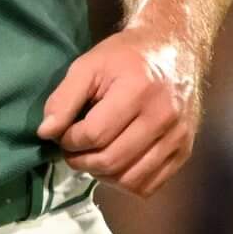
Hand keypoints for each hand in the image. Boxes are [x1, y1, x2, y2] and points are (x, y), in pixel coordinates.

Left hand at [37, 24, 203, 197]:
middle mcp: (164, 116)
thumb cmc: (125, 56)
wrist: (173, 48)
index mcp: (138, 90)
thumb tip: (46, 133)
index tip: (64, 133)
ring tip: (93, 156)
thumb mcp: (88, 65)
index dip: (69, 140)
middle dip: (81, 160)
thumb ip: (64, 98)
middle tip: (73, 149)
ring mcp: (178, 136)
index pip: (94, 134)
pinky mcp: (185, 150)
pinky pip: (150, 185)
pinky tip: (116, 164)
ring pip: (131, 179)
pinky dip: (126, 182)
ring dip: (102, 175)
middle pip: (111, 160)